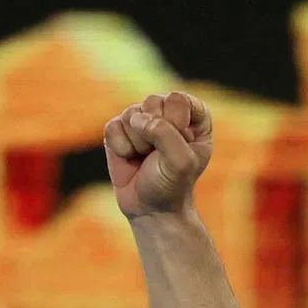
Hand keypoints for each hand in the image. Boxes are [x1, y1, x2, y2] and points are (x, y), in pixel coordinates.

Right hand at [104, 92, 212, 217]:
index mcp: (194, 119)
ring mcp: (143, 120)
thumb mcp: (181, 162)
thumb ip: (165, 133)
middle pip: (154, 102)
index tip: (181, 144)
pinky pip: (113, 126)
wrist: (150, 208)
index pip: (180, 100)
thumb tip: (137, 119)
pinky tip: (130, 158)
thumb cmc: (172, 185)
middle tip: (160, 156)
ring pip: (132, 114)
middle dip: (155, 134)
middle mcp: (169, 115)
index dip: (177, 122)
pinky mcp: (120, 129)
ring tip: (146, 158)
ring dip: (138, 143)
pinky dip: (121, 147)